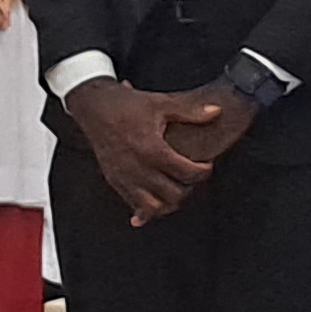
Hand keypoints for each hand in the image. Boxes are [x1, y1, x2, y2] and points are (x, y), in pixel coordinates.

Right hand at [67, 77, 221, 220]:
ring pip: (152, 208)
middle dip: (188, 189)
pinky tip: (155, 202)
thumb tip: (217, 111)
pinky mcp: (114, 181)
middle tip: (192, 177)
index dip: (203, 172)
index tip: (207, 166)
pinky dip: (147, 208)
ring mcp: (123, 178)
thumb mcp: (161, 103)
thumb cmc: (126, 105)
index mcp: (151, 150)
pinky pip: (133, 204)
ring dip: (168, 202)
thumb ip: (191, 112)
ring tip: (176, 189)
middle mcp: (137, 168)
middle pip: (172, 195)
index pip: (186, 173)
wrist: (93, 107)